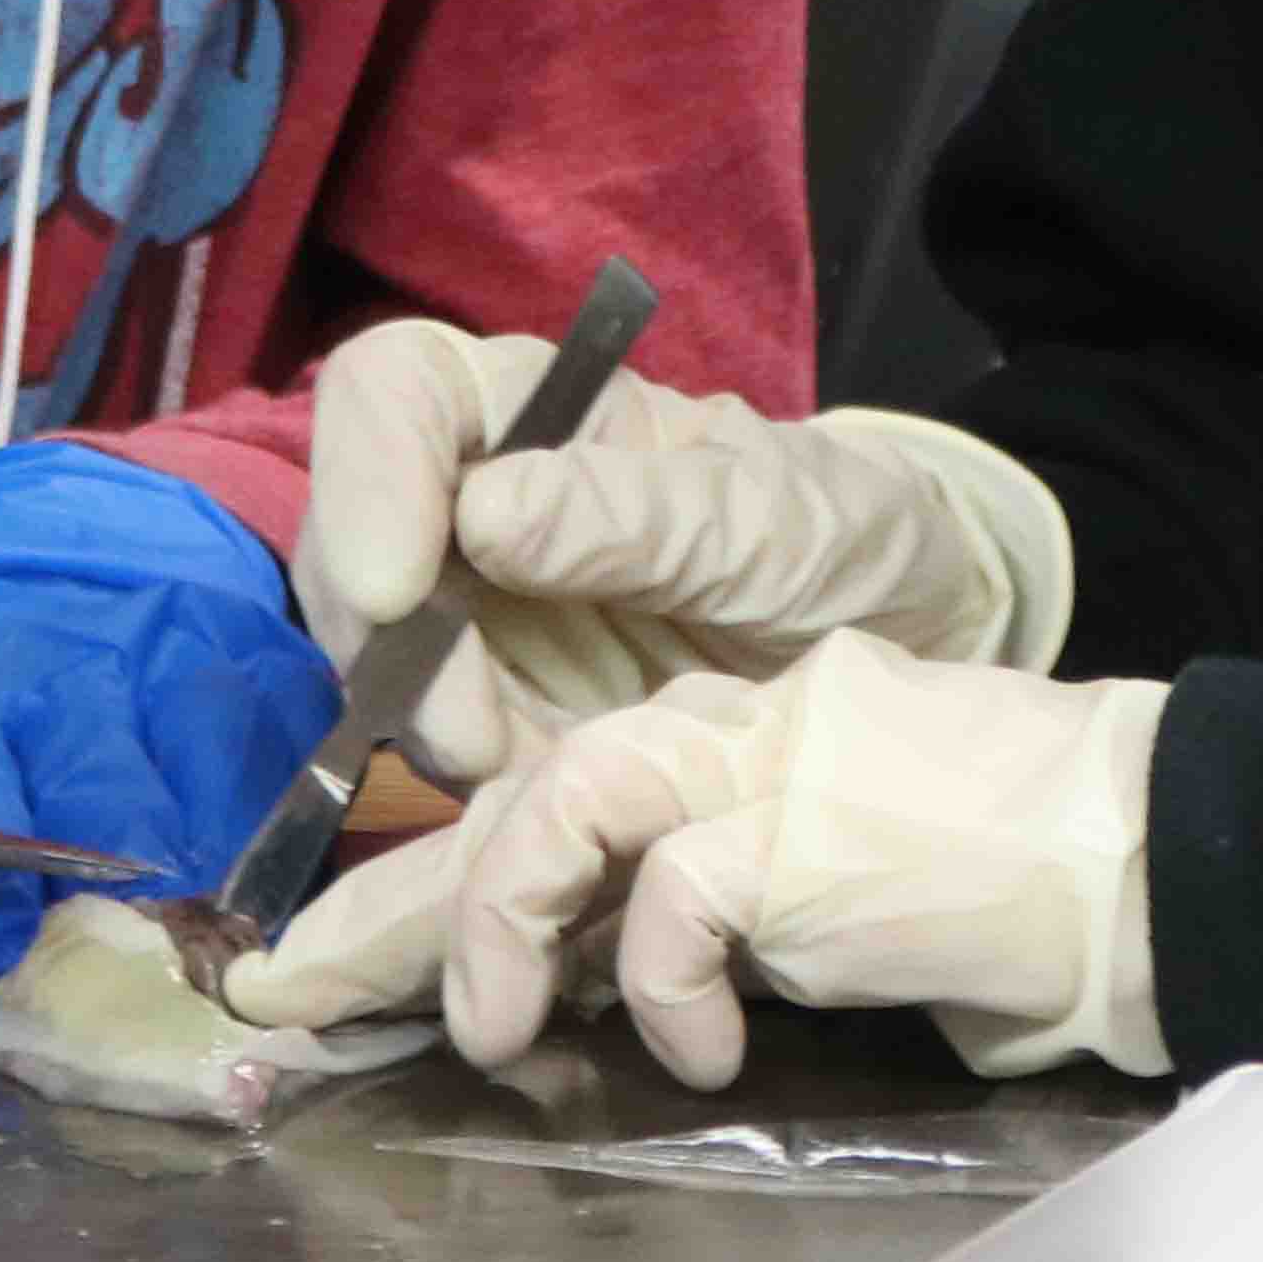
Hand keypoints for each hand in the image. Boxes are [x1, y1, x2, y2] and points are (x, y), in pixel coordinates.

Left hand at [0, 442, 336, 979]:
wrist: (75, 510)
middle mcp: (39, 652)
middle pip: (82, 805)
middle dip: (87, 896)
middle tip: (80, 953)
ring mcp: (153, 648)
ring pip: (182, 796)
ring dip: (173, 881)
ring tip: (157, 926)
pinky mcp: (243, 651)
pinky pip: (265, 765)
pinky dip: (254, 832)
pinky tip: (227, 865)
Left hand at [226, 632, 1165, 1089]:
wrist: (1127, 855)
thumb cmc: (983, 887)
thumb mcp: (800, 898)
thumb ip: (692, 910)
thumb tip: (575, 989)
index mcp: (709, 738)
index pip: (523, 800)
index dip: (407, 889)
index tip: (317, 976)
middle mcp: (717, 725)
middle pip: (500, 802)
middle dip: (377, 912)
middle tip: (278, 1002)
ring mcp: (761, 758)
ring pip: (561, 803)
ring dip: (502, 928)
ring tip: (500, 1036)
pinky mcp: (805, 819)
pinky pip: (678, 897)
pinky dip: (666, 984)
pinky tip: (700, 1051)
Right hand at [294, 317, 1075, 780]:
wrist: (909, 652)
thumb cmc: (840, 540)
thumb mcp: (771, 519)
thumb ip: (636, 515)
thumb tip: (483, 515)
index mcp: (539, 417)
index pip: (397, 394)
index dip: (366, 477)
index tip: (399, 590)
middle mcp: (478, 518)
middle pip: (353, 554)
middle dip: (386, 656)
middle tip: (473, 743)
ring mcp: (479, 636)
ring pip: (372, 681)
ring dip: (412, 754)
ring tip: (509, 800)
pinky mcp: (503, 742)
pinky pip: (436, 785)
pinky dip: (455, 833)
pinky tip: (506, 867)